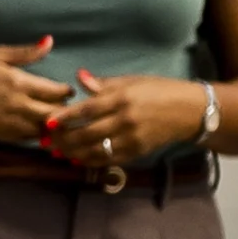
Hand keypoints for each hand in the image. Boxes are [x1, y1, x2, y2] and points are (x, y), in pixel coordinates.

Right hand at [0, 37, 71, 141]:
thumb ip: (26, 52)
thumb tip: (50, 41)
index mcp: (19, 82)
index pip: (56, 92)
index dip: (66, 91)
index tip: (67, 89)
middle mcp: (18, 105)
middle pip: (55, 114)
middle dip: (65, 110)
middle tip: (66, 105)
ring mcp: (10, 122)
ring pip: (45, 130)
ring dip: (52, 124)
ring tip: (54, 117)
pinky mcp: (3, 134)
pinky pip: (29, 138)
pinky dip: (37, 133)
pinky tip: (36, 125)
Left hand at [41, 69, 202, 169]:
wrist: (191, 111)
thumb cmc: (159, 90)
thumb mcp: (131, 81)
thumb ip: (103, 84)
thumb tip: (78, 77)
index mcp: (122, 99)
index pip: (87, 110)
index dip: (65, 117)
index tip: (48, 122)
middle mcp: (126, 120)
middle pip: (87, 134)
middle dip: (63, 139)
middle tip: (46, 140)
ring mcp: (132, 138)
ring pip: (96, 150)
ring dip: (73, 153)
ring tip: (57, 151)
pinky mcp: (138, 152)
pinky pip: (109, 159)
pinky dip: (91, 161)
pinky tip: (77, 159)